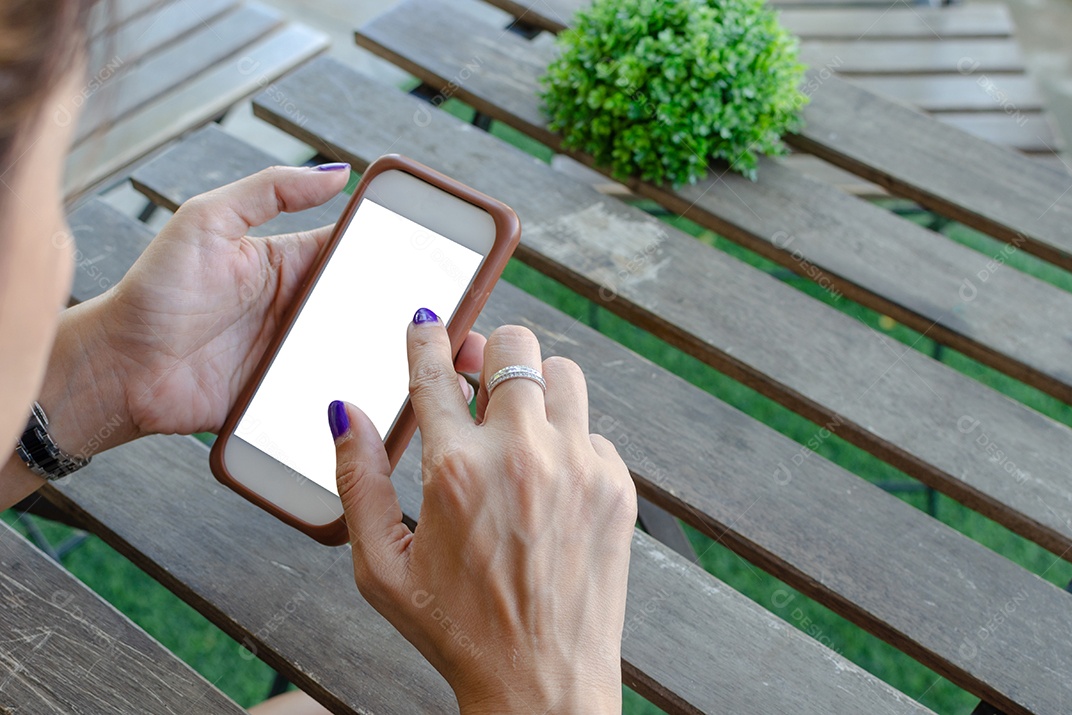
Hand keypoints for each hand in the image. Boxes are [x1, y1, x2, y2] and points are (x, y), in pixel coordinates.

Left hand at [84, 165, 483, 439]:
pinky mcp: (291, 396)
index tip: (448, 260)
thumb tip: (337, 171)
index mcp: (293, 263)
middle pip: (374, 308)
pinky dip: (368, 399)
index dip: (404, 253)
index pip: (361, 252)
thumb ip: (270, 192)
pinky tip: (399, 404)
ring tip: (446, 368)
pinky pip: (338, 395)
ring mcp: (300, 355)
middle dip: (416, 316)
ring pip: (365, 354)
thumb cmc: (155, 292)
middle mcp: (304, 309)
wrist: (121, 369)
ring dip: (401, 361)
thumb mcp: (208, 221)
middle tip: (460, 325)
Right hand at [330, 313, 636, 712]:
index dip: (426, 335)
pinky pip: (592, 430)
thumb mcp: (379, 566)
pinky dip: (568, 439)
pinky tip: (548, 478)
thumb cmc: (455, 628)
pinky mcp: (615, 485)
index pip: (434, 370)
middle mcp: (521, 454)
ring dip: (535, 385)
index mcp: (455, 470)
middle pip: (514, 346)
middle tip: (474, 371)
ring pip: (562, 373)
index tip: (426, 319)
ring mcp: (577, 466)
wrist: (543, 682)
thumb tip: (345, 412)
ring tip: (516, 418)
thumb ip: (357, 480)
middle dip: (489, 350)